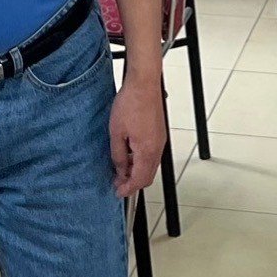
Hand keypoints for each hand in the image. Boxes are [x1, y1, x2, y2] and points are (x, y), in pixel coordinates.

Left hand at [110, 68, 166, 196]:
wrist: (144, 84)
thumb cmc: (131, 103)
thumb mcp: (117, 133)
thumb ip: (119, 155)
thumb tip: (120, 170)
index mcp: (147, 151)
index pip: (140, 180)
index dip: (128, 189)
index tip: (118, 192)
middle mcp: (157, 148)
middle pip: (148, 176)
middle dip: (133, 182)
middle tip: (118, 183)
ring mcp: (160, 141)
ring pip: (150, 165)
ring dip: (137, 171)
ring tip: (121, 168)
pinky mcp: (159, 133)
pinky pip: (152, 154)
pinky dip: (141, 160)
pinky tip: (130, 154)